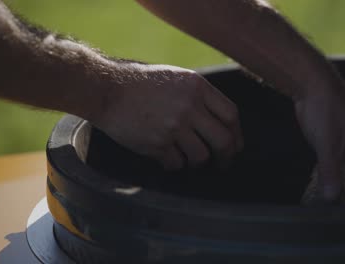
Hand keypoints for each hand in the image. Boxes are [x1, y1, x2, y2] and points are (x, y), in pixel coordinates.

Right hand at [92, 64, 242, 169]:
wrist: (107, 89)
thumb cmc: (142, 83)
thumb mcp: (176, 77)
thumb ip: (199, 95)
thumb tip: (221, 121)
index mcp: (197, 87)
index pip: (231, 115)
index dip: (237, 134)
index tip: (235, 144)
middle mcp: (189, 107)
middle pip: (223, 140)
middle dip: (227, 157)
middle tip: (223, 164)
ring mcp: (173, 126)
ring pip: (201, 157)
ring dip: (197, 162)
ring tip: (189, 159)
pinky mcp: (157, 144)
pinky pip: (177, 164)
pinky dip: (175, 165)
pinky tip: (167, 158)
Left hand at [294, 78, 344, 201]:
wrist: (310, 86)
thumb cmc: (326, 107)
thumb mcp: (328, 144)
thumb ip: (330, 172)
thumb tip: (332, 197)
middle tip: (340, 206)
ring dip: (341, 184)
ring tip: (328, 198)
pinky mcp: (337, 144)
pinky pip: (339, 166)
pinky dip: (332, 175)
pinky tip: (320, 184)